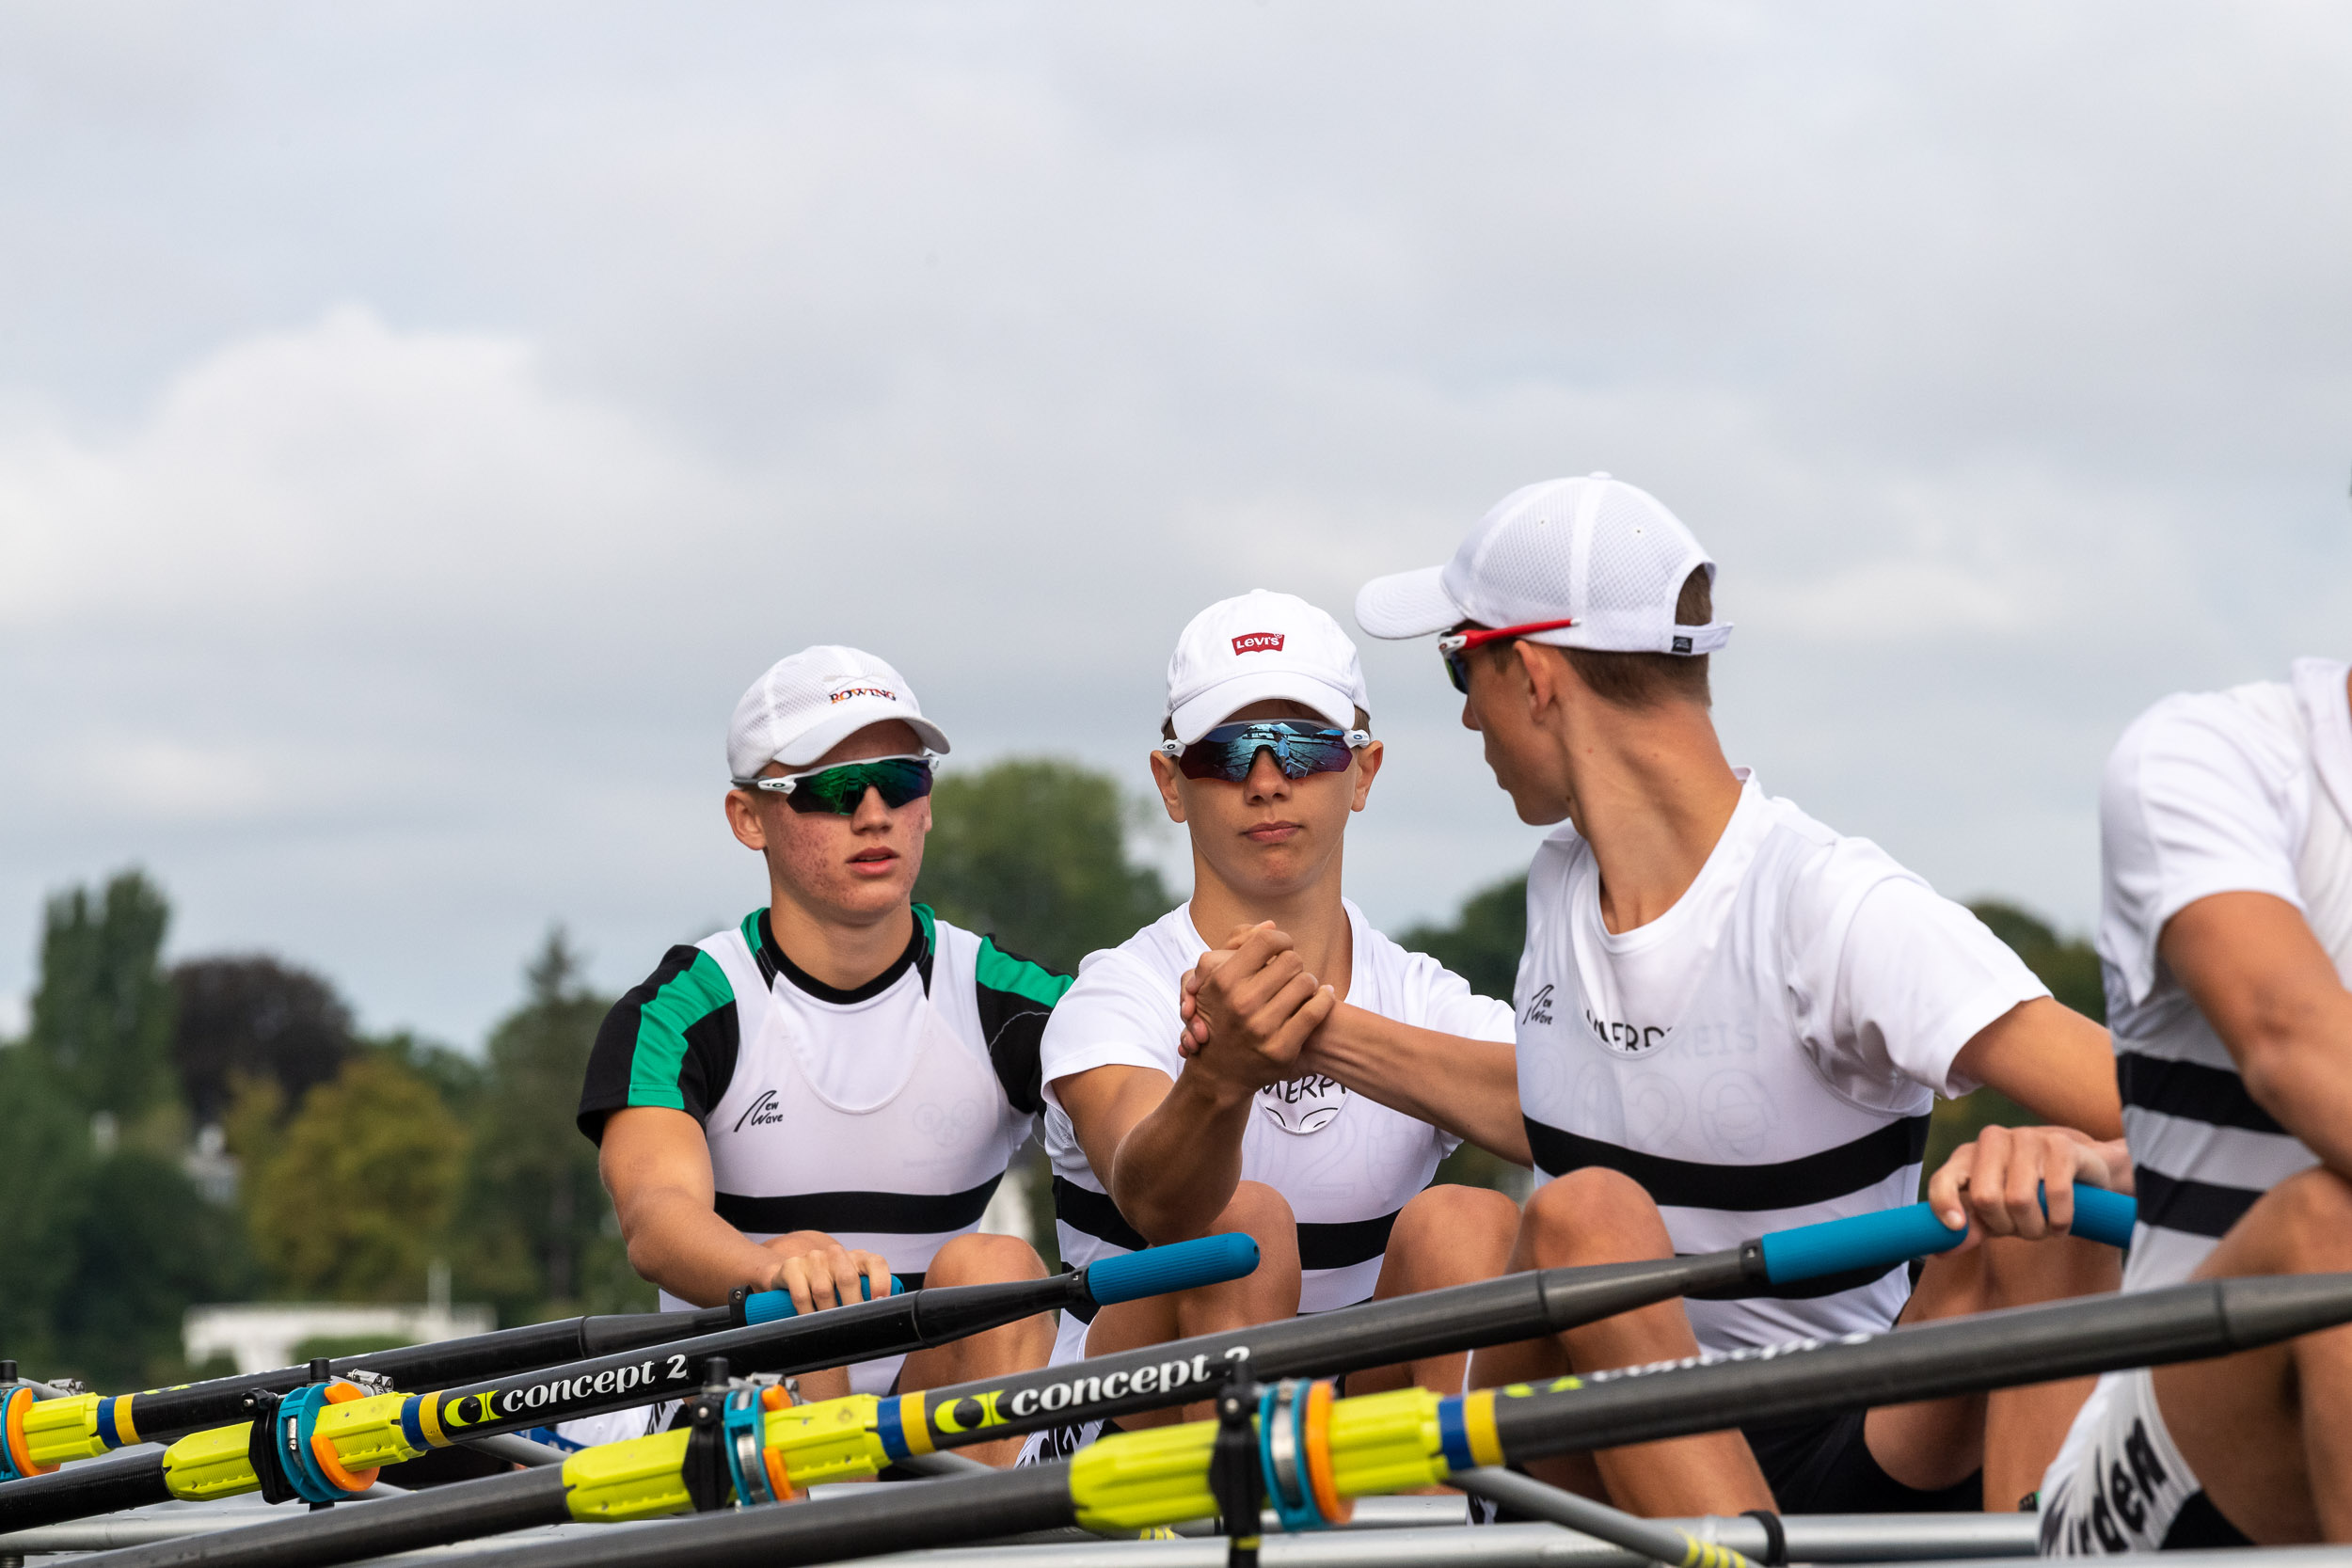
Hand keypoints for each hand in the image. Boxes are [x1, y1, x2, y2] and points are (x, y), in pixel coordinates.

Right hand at [758, 1230, 892, 1312]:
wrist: (797, 1270)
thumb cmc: (832, 1283)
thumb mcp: (853, 1285)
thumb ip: (867, 1297)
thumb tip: (879, 1320)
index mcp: (858, 1258)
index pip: (876, 1264)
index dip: (881, 1283)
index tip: (881, 1304)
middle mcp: (836, 1254)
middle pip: (847, 1280)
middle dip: (852, 1307)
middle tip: (853, 1325)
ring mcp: (814, 1259)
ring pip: (823, 1291)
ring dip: (828, 1314)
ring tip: (832, 1328)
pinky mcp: (792, 1267)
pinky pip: (801, 1296)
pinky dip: (808, 1314)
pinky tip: (812, 1322)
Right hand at [1180, 922, 1334, 1092]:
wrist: (1218, 1071)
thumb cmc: (1220, 1014)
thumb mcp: (1215, 976)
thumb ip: (1238, 945)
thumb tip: (1271, 924)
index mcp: (1223, 980)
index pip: (1266, 940)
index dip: (1280, 939)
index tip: (1283, 947)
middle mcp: (1241, 1003)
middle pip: (1291, 960)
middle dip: (1294, 963)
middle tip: (1290, 973)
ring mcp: (1262, 1028)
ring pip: (1307, 982)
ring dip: (1309, 982)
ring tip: (1302, 988)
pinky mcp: (1281, 1049)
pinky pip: (1316, 1010)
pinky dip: (1325, 998)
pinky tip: (1324, 996)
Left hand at [1926, 1125, 2133, 1241]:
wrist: (2081, 1172)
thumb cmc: (2029, 1192)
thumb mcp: (1995, 1211)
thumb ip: (1970, 1228)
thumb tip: (1941, 1250)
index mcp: (1968, 1155)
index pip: (1944, 1180)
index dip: (1944, 1204)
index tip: (1956, 1227)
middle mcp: (1993, 1139)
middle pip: (1985, 1198)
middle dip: (2005, 1226)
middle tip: (2021, 1230)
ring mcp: (2027, 1138)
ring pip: (2019, 1200)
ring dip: (2035, 1227)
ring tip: (2043, 1226)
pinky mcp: (2061, 1145)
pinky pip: (2055, 1194)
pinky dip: (2060, 1220)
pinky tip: (2061, 1223)